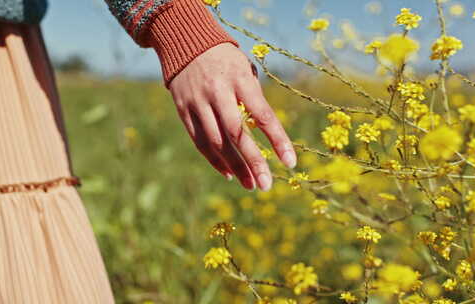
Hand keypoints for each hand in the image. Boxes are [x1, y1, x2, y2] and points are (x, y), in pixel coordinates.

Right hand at [168, 43, 296, 190]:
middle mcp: (218, 92)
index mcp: (240, 80)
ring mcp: (198, 102)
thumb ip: (254, 99)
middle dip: (254, 162)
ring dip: (235, 166)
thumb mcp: (245, 70)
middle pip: (237, 133)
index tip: (290, 163)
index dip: (277, 140)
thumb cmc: (226, 60)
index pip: (263, 115)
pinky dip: (215, 160)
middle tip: (266, 185)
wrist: (186, 43)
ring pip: (217, 142)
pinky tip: (229, 173)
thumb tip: (267, 134)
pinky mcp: (184, 111)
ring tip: (250, 184)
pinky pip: (200, 141)